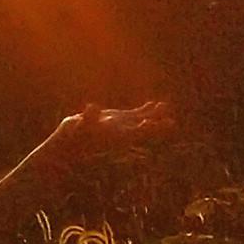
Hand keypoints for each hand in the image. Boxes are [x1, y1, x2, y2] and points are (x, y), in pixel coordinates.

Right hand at [61, 100, 176, 149]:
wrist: (71, 140)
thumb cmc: (75, 136)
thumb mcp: (80, 126)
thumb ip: (87, 117)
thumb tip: (91, 107)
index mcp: (116, 136)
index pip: (135, 133)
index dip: (146, 129)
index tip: (152, 123)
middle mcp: (123, 133)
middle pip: (145, 130)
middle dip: (157, 126)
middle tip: (171, 124)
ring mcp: (123, 126)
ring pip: (143, 120)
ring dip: (155, 114)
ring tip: (165, 105)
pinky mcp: (119, 119)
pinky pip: (136, 115)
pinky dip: (146, 110)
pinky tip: (154, 104)